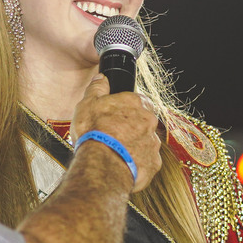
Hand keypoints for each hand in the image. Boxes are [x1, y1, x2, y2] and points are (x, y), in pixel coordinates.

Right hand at [72, 75, 161, 191]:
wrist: (102, 164)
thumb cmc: (94, 132)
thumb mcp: (88, 103)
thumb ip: (97, 88)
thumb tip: (101, 78)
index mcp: (135, 103)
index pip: (136, 100)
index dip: (125, 108)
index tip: (115, 116)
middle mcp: (149, 121)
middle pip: (143, 120)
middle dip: (131, 127)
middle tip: (114, 135)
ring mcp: (153, 142)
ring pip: (146, 140)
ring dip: (134, 144)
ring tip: (116, 152)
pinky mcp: (153, 162)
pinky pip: (147, 160)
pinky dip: (137, 162)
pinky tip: (122, 163)